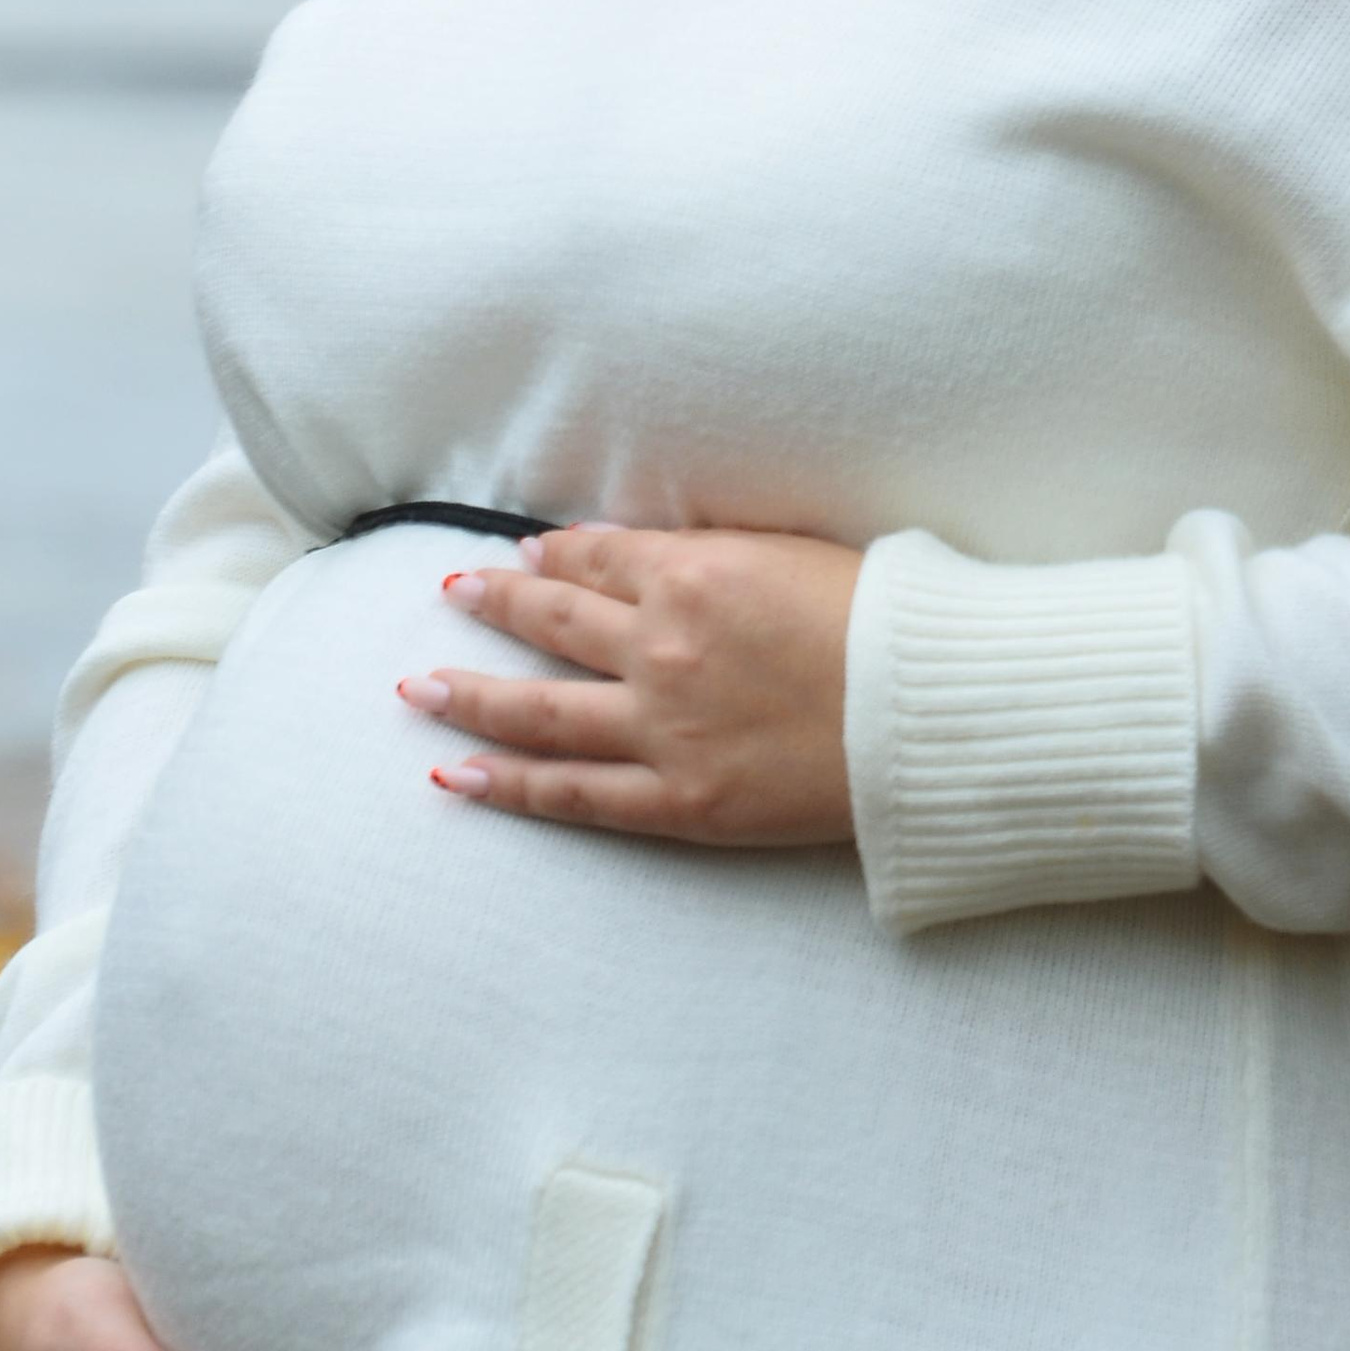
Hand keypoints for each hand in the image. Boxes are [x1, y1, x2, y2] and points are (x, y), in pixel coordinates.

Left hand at [401, 522, 858, 845]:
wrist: (932, 716)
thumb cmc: (886, 623)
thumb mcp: (797, 552)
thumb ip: (717, 551)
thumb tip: (649, 550)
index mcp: (692, 573)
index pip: (595, 554)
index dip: (554, 552)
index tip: (524, 552)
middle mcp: (660, 645)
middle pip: (551, 618)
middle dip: (495, 603)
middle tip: (453, 595)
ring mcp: (662, 728)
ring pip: (539, 708)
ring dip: (470, 693)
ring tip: (417, 688)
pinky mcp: (680, 800)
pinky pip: (574, 793)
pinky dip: (511, 785)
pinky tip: (459, 776)